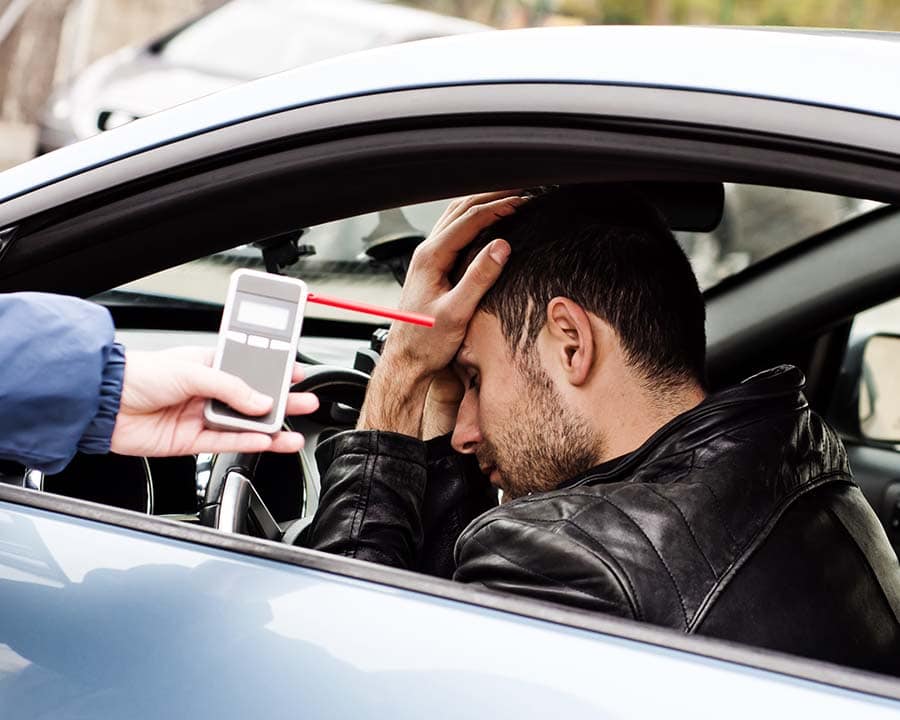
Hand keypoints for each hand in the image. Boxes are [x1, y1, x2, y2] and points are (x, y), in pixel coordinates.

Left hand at [110, 347, 318, 456]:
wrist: (103, 404)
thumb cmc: (139, 375)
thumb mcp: (192, 371)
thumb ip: (230, 387)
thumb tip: (260, 400)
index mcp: (209, 365)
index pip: (251, 368)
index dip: (274, 372)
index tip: (297, 375)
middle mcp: (207, 391)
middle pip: (252, 399)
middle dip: (281, 401)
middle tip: (306, 403)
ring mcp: (200, 416)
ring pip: (243, 425)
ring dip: (268, 429)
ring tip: (293, 431)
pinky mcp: (191, 441)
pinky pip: (226, 443)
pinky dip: (247, 443)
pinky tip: (266, 442)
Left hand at [358, 190, 524, 434]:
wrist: (406, 361)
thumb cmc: (427, 343)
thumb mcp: (457, 313)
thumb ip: (479, 278)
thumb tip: (501, 246)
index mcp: (430, 258)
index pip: (468, 220)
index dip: (498, 207)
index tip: (523, 202)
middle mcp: (425, 253)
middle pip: (460, 209)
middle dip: (491, 196)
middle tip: (522, 190)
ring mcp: (427, 258)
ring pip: (455, 216)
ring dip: (482, 203)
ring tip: (509, 197)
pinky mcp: (432, 267)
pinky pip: (453, 231)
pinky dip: (474, 219)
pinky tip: (489, 222)